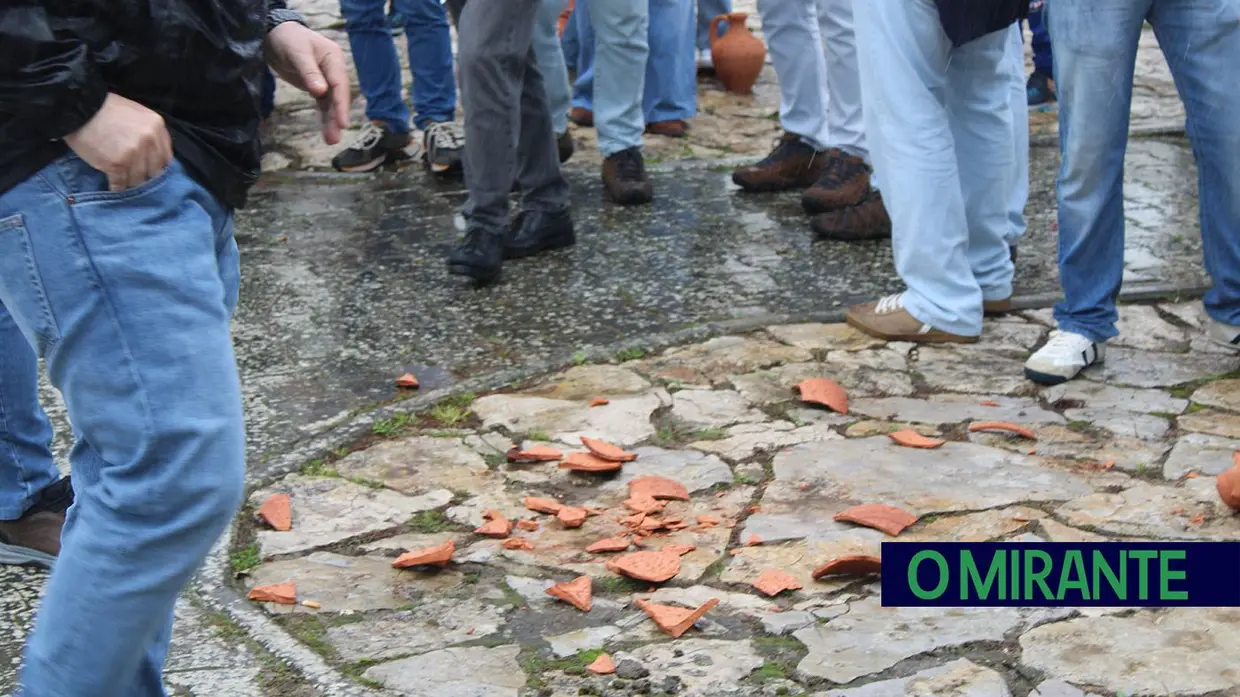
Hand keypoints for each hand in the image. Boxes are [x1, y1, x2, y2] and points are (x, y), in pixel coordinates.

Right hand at [64, 93, 173, 191]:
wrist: (77, 106)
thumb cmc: (105, 109)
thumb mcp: (136, 114)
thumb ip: (149, 133)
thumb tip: (154, 155)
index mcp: (157, 127)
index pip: (166, 157)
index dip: (156, 165)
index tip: (149, 169)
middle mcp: (149, 140)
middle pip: (154, 171)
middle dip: (144, 175)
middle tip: (134, 176)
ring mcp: (133, 153)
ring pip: (138, 180)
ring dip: (130, 182)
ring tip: (122, 180)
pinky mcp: (116, 164)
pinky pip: (120, 183)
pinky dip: (116, 186)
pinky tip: (113, 185)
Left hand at [265, 22, 350, 144]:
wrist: (275, 35)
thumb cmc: (288, 39)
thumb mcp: (297, 53)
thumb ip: (309, 72)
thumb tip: (320, 91)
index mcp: (334, 59)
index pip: (340, 84)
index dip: (342, 104)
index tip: (343, 123)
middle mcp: (334, 70)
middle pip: (338, 96)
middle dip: (337, 117)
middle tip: (335, 138)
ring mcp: (327, 80)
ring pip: (332, 103)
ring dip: (331, 121)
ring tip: (331, 141)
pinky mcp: (318, 87)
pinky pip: (324, 104)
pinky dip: (324, 117)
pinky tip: (326, 132)